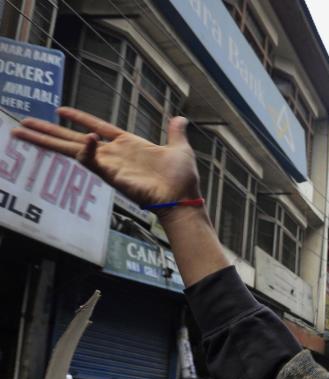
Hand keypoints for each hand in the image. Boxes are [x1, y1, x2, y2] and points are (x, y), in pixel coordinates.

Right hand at [13, 107, 200, 209]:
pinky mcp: (111, 176)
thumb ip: (175, 133)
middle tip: (22, 124)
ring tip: (23, 130)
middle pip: (73, 139)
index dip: (79, 118)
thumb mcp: (179, 148)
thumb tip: (180, 119)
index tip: (59, 109)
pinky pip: (92, 160)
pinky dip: (88, 150)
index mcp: (128, 145)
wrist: (183, 197)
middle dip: (47, 133)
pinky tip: (86, 139)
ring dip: (48, 140)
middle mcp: (114, 155)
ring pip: (72, 149)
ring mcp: (110, 165)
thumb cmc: (181, 178)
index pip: (97, 126)